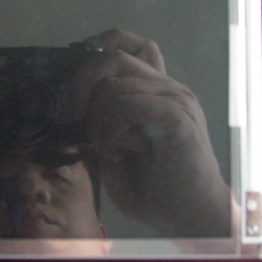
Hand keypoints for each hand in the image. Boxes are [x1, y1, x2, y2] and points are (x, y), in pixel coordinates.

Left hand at [73, 29, 230, 236]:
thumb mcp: (115, 148)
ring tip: (109, 150)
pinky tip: (118, 152)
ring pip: (113, 86)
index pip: (131, 44)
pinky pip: (127, 104)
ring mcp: (175, 98)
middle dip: (85, 88)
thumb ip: (100, 121)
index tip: (77, 73)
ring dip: (98, 122)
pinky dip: (112, 130)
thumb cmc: (155, 188)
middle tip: (84, 127)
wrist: (192, 217)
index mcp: (155, 91)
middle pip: (114, 58)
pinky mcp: (176, 115)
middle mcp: (167, 88)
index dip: (99, 47)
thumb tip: (69, 104)